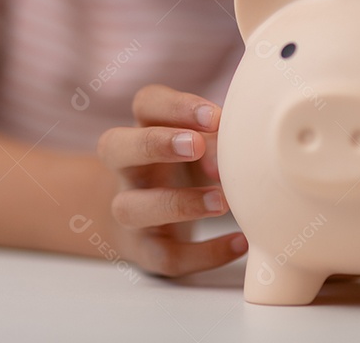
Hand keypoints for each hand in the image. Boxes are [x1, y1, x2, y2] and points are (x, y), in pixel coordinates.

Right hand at [96, 84, 247, 276]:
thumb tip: (245, 144)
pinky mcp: (144, 250)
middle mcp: (126, 167)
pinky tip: (240, 242)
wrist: (145, 221)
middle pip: (114, 146)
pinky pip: (166, 256)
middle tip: (197, 145)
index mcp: (143, 129)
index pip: (146, 103)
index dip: (176, 106)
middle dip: (155, 143)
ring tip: (222, 201)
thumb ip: (217, 138)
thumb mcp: (198, 144)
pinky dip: (204, 253)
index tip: (215, 117)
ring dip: (178, 203)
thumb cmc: (182, 168)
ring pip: (132, 207)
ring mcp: (129, 210)